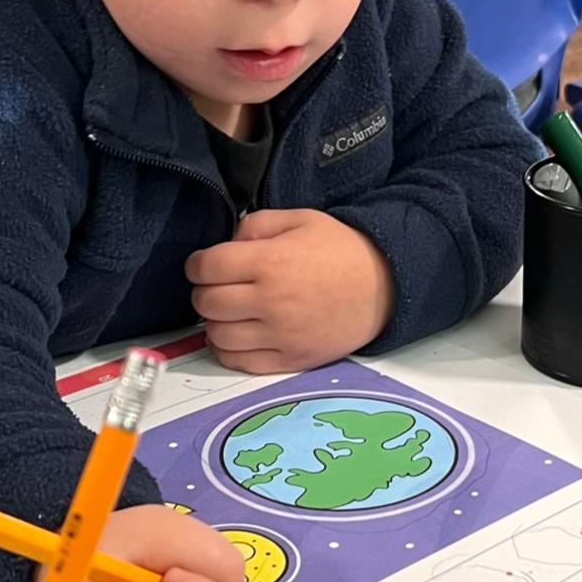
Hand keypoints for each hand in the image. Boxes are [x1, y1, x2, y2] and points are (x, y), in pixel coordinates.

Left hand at [186, 209, 394, 373]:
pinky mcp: (290, 360)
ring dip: (214, 322)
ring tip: (229, 311)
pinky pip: (239, 362)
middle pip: (206, 303)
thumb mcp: (299, 220)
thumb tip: (225, 245)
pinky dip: (229, 349)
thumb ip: (255, 225)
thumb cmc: (341, 251)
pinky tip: (239, 334)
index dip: (196, 264)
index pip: (207, 267)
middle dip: (203, 291)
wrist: (384, 286)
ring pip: (217, 336)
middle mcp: (272, 302)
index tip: (203, 264)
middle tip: (216, 286)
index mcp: (270, 262)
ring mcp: (281, 335)